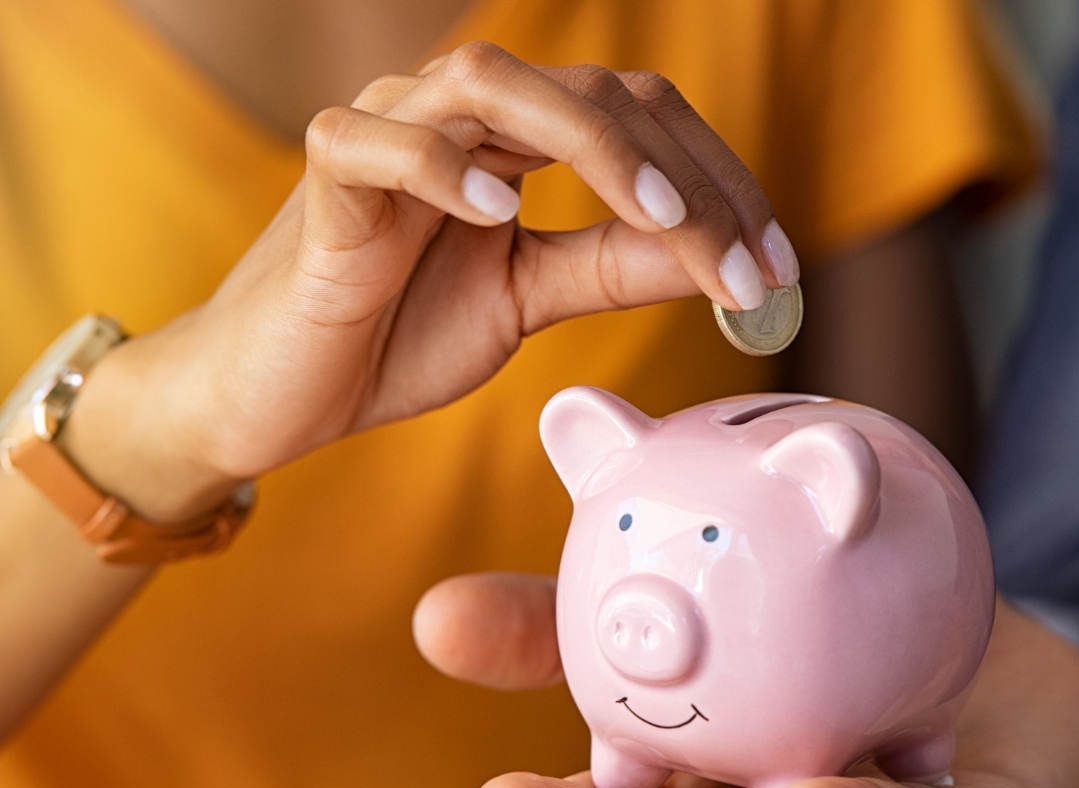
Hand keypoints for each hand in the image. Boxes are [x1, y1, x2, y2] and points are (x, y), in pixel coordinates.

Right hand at [63, 45, 799, 520]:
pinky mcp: (324, 179)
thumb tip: (712, 258)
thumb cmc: (398, 334)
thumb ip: (611, 269)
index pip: (640, 120)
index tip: (776, 268)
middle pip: (594, 93)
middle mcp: (460, 115)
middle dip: (685, 178)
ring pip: (493, 83)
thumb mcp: (528, 300)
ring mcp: (387, 132)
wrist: (282, 392)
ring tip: (660, 222)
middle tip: (746, 267)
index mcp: (517, 140)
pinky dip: (437, 167)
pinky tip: (497, 215)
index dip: (718, 182)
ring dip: (593, 147)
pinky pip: (374, 142)